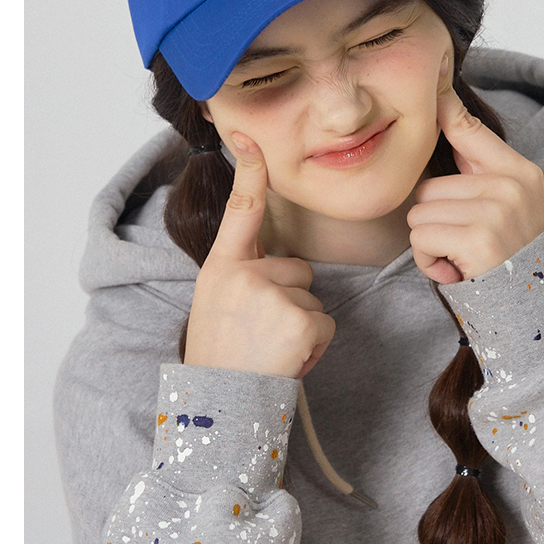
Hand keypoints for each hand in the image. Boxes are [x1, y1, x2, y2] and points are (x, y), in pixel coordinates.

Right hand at [184, 145, 334, 376]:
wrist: (219, 408)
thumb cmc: (220, 359)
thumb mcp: (218, 305)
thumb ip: (243, 275)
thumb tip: (278, 260)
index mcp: (221, 267)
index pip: (240, 210)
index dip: (249, 171)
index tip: (249, 136)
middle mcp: (244, 274)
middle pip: (297, 269)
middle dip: (290, 302)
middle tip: (260, 336)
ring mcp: (272, 296)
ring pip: (313, 298)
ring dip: (301, 327)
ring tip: (270, 350)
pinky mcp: (299, 321)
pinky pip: (324, 323)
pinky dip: (313, 346)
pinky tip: (286, 360)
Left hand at [407, 64, 543, 299]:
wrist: (531, 311)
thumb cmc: (507, 259)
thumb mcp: (503, 206)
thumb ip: (477, 167)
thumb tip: (445, 109)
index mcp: (520, 172)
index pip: (470, 130)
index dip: (445, 111)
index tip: (435, 85)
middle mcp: (512, 185)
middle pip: (429, 186)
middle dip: (434, 221)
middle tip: (464, 245)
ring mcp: (497, 210)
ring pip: (419, 213)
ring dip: (430, 244)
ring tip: (461, 258)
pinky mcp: (478, 238)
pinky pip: (421, 237)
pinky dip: (429, 262)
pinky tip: (456, 271)